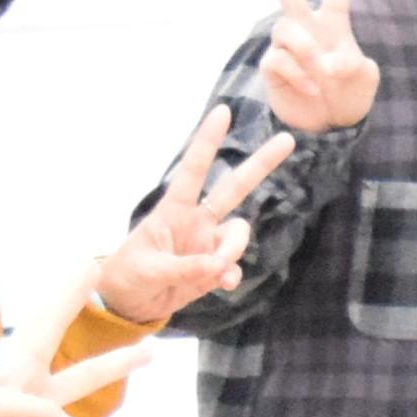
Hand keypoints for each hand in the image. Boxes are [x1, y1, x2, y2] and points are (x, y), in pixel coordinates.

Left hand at [90, 106, 296, 327]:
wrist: (129, 305)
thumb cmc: (128, 275)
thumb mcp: (150, 269)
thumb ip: (186, 267)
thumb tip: (221, 267)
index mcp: (174, 209)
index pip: (193, 169)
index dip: (207, 140)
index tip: (223, 111)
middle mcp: (196, 220)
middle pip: (234, 187)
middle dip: (261, 165)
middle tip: (288, 140)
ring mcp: (207, 243)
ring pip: (238, 234)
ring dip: (234, 250)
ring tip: (219, 271)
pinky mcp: (213, 268)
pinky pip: (233, 265)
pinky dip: (231, 274)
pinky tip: (222, 285)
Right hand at [250, 0, 379, 133]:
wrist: (332, 125)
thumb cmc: (350, 95)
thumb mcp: (365, 79)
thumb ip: (355, 65)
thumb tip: (327, 63)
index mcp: (334, 25)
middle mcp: (307, 29)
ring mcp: (287, 47)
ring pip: (285, 29)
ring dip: (304, 49)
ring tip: (319, 72)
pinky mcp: (272, 68)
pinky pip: (278, 59)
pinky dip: (297, 73)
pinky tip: (310, 87)